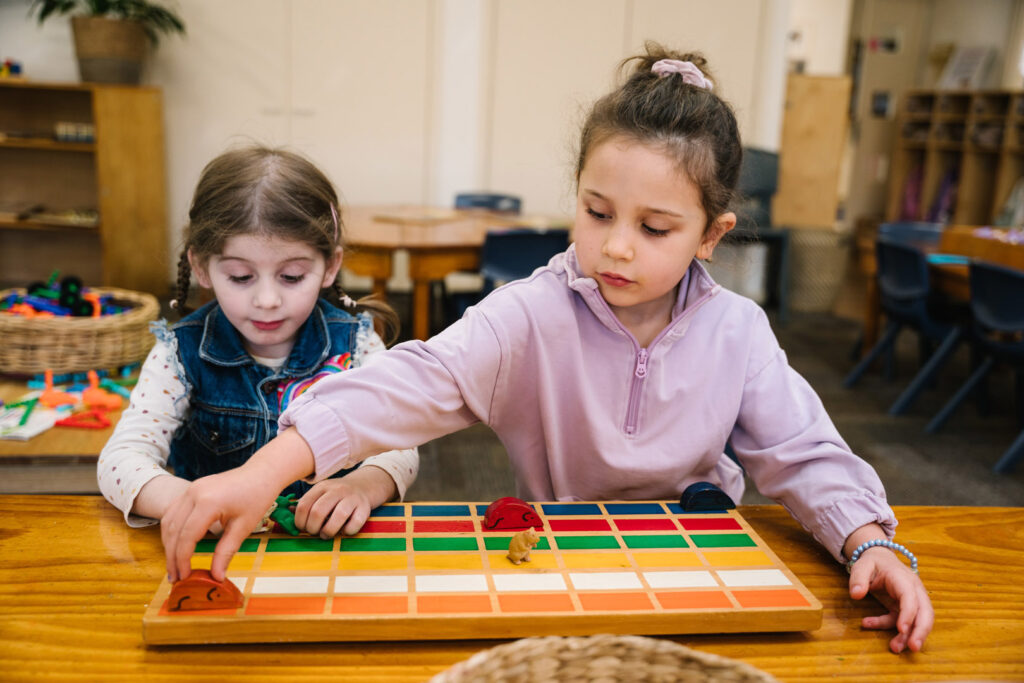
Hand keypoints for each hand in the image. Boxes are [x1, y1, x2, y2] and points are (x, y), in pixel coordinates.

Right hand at [161, 428, 316, 582]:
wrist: (261, 473)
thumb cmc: (257, 497)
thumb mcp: (243, 527)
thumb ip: (226, 552)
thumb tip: (216, 577)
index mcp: (208, 502)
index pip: (187, 536)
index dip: (183, 559)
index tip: (184, 577)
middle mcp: (193, 493)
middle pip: (173, 530)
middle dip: (172, 556)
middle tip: (175, 577)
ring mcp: (190, 489)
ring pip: (168, 521)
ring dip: (168, 544)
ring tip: (174, 565)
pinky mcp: (191, 489)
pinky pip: (173, 511)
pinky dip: (172, 530)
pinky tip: (176, 545)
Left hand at [294, 465, 396, 537]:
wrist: (363, 486)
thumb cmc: (335, 496)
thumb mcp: (320, 494)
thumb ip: (306, 504)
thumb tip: (287, 511)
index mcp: (322, 487)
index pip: (304, 505)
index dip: (299, 521)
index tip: (302, 528)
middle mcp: (337, 490)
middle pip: (319, 511)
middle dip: (312, 528)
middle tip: (314, 532)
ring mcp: (352, 498)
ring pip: (339, 516)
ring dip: (329, 531)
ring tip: (326, 534)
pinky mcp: (364, 508)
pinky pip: (355, 523)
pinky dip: (347, 531)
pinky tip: (343, 531)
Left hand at [848, 546, 933, 652]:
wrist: (880, 558)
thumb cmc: (873, 562)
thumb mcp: (862, 566)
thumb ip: (858, 578)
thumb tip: (856, 595)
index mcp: (903, 578)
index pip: (911, 597)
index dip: (909, 614)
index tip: (901, 629)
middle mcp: (913, 590)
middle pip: (925, 612)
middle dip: (921, 631)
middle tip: (913, 647)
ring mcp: (912, 600)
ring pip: (918, 621)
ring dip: (909, 636)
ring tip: (895, 648)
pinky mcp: (905, 609)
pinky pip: (902, 622)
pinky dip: (891, 629)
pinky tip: (868, 624)